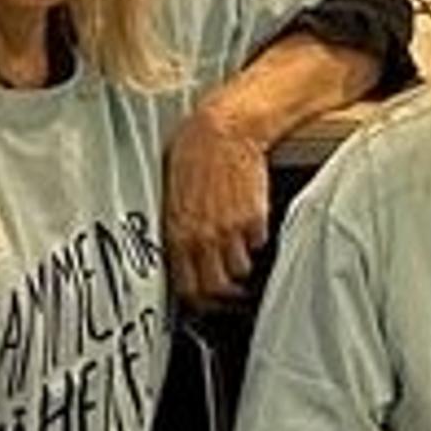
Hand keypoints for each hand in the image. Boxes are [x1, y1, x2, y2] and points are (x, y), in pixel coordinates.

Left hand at [161, 102, 276, 305]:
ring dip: (241, 267)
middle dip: (224, 295)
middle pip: (216, 287)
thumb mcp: (172, 196)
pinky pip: (257, 243)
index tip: (205, 298)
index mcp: (178, 233)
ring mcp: (232, 230)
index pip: (187, 286)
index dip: (198, 299)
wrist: (225, 130)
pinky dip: (255, 241)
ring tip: (241, 257)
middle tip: (230, 291)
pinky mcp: (256, 219)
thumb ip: (178, 229)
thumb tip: (181, 251)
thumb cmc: (194, 154)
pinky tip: (249, 229)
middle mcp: (204, 237)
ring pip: (240, 270)